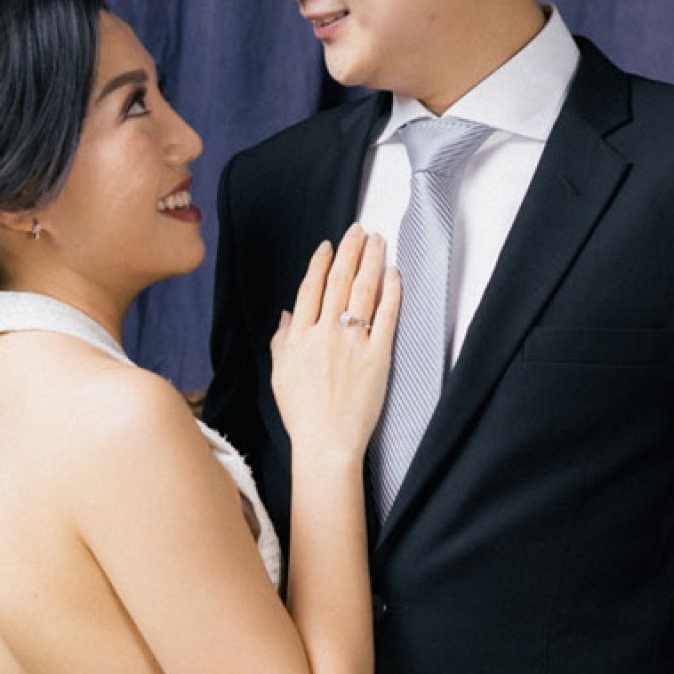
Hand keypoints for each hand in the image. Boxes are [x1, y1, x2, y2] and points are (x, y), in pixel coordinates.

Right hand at [270, 227, 400, 460]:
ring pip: (363, 291)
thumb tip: (286, 314)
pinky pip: (386, 316)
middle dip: (350, 250)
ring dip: (372, 261)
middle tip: (359, 229)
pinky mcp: (378, 356)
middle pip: (339, 281)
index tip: (329, 245)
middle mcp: (326, 333)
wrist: (326, 444)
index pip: (311, 288)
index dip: (320, 262)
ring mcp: (353, 343)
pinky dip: (391, 291)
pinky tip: (394, 274)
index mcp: (299, 336)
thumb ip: (281, 339)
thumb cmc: (302, 414)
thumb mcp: (279, 374)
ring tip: (378, 241)